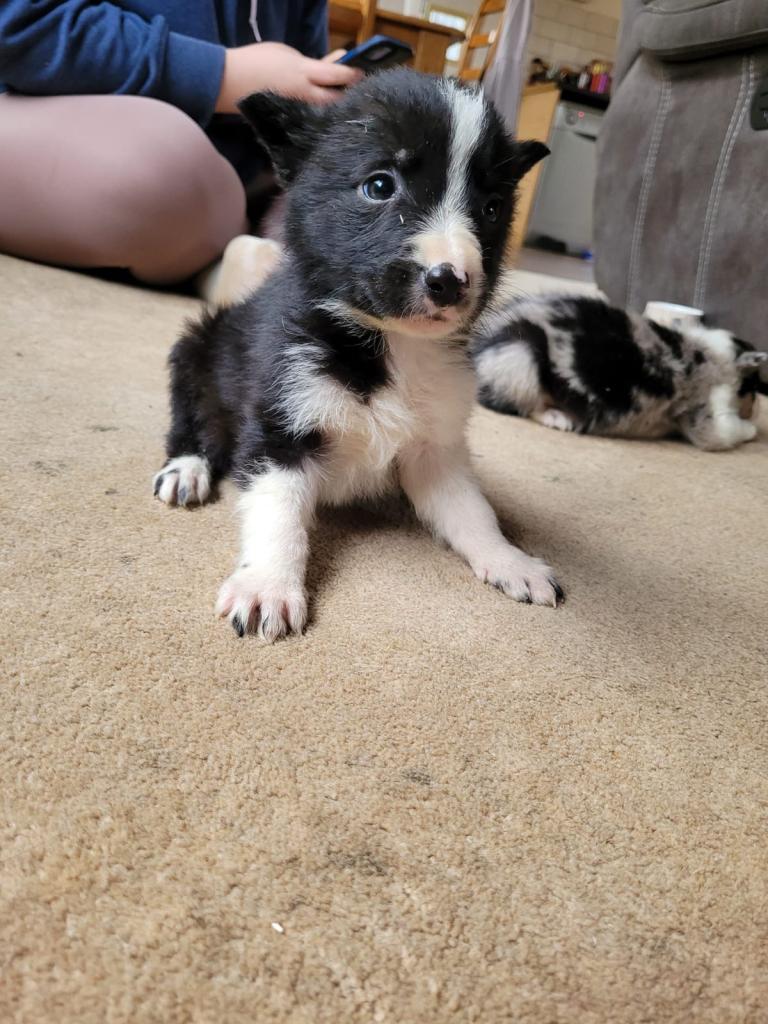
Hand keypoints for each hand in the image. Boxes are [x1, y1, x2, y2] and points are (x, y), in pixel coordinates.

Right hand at [215, 42, 362, 112]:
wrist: (232, 83)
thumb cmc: (259, 62)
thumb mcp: (288, 55)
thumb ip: (311, 62)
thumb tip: (332, 66)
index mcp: (303, 73)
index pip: (336, 75)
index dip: (352, 74)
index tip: (363, 72)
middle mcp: (304, 95)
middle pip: (336, 99)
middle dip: (349, 95)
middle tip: (359, 91)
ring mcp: (299, 109)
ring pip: (326, 110)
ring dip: (337, 105)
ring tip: (347, 101)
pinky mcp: (292, 118)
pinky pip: (313, 115)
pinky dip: (322, 112)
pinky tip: (328, 110)